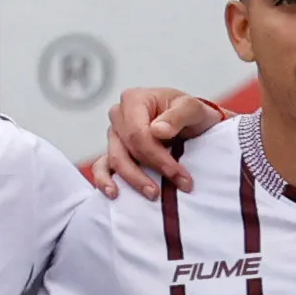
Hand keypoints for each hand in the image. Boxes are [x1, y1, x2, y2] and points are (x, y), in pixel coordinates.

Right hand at [87, 87, 225, 199]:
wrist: (191, 123)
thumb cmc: (190, 114)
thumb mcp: (193, 109)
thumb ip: (178, 116)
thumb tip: (157, 130)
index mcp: (134, 100)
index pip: (138, 133)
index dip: (156, 156)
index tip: (176, 172)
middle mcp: (119, 116)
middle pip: (128, 148)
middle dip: (151, 170)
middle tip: (177, 184)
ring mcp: (114, 135)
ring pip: (116, 160)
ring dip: (134, 180)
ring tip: (153, 195)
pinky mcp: (114, 151)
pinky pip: (102, 166)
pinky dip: (105, 180)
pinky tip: (114, 193)